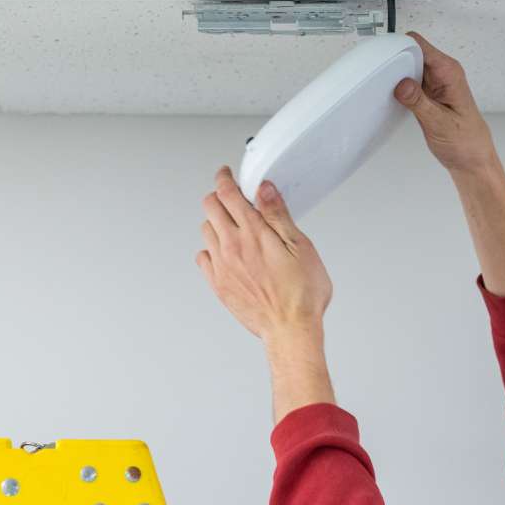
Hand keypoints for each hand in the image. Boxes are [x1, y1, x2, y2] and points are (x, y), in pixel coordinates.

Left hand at [197, 165, 332, 340]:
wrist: (290, 330)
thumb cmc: (301, 294)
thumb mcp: (300, 246)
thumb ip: (278, 215)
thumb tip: (264, 189)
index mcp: (253, 233)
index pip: (227, 194)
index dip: (225, 178)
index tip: (226, 174)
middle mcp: (232, 247)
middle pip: (210, 207)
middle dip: (218, 195)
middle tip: (229, 196)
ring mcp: (222, 266)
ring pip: (206, 230)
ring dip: (215, 221)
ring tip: (232, 225)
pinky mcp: (218, 284)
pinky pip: (203, 257)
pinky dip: (210, 248)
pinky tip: (225, 252)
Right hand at [393, 31, 497, 174]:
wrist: (471, 158)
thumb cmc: (466, 141)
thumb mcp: (439, 123)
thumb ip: (419, 102)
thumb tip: (402, 84)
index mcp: (449, 72)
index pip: (420, 45)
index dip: (401, 47)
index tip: (385, 58)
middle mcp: (442, 73)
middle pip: (411, 52)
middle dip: (395, 61)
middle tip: (381, 76)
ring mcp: (434, 83)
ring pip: (408, 66)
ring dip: (396, 75)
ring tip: (385, 88)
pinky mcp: (427, 94)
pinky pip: (409, 82)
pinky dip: (399, 87)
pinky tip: (394, 97)